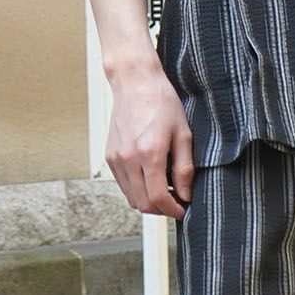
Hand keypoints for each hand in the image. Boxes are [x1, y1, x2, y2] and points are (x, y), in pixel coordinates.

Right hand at [104, 58, 194, 218]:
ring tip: (165, 192)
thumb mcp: (183, 134)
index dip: (173, 210)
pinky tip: (151, 179)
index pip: (158, 197)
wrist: (135, 83)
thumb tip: (185, 194)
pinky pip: (123, 185)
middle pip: (142, 203)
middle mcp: (128, 159)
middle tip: (176, 203)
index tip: (183, 209)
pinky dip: (137, 190)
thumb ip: (184, 168)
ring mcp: (116, 159)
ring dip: (148, 201)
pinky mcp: (110, 156)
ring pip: (131, 197)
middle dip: (161, 210)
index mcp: (149, 153)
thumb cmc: (162, 103)